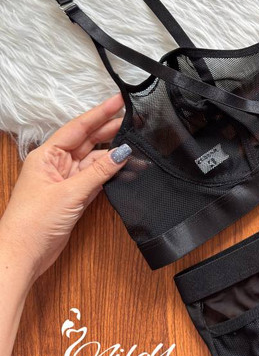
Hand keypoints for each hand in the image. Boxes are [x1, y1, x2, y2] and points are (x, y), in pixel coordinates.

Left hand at [0, 92, 131, 285]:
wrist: (23, 254)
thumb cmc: (33, 221)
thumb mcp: (69, 192)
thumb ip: (98, 171)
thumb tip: (122, 153)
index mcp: (47, 155)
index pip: (78, 127)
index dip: (99, 113)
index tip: (118, 101)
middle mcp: (56, 164)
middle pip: (87, 141)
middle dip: (110, 130)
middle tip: (135, 120)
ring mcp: (65, 180)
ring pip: (94, 160)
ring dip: (113, 155)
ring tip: (136, 145)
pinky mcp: (73, 196)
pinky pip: (96, 178)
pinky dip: (110, 173)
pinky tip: (126, 167)